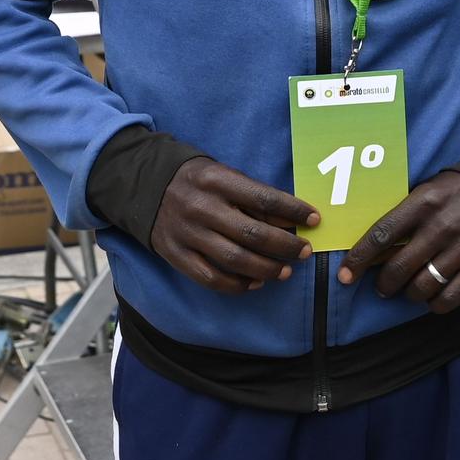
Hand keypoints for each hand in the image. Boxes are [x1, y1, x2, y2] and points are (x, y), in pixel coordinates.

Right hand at [150, 158, 319, 294]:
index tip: (314, 218)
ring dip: (266, 269)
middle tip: (303, 251)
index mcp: (216, 180)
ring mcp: (187, 233)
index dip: (293, 210)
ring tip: (285, 271)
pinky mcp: (175, 255)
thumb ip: (250, 195)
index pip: (263, 198)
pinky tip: (255, 283)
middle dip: (285, 245)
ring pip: (235, 260)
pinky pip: (212, 278)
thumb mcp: (222, 174)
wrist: (144, 186)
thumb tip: (289, 220)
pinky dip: (238, 285)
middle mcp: (201, 207)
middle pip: (252, 233)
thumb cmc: (196, 180)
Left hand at [337, 171, 459, 313]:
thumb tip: (377, 248)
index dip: (359, 259)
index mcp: (422, 202)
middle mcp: (441, 226)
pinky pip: (450, 298)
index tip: (346, 275)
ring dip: (409, 294)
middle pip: (398, 268)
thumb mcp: (429, 190)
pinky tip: (433, 297)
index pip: (381, 235)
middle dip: (383, 284)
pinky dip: (435, 304)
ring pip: (422, 286)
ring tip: (410, 290)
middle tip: (383, 287)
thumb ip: (406, 216)